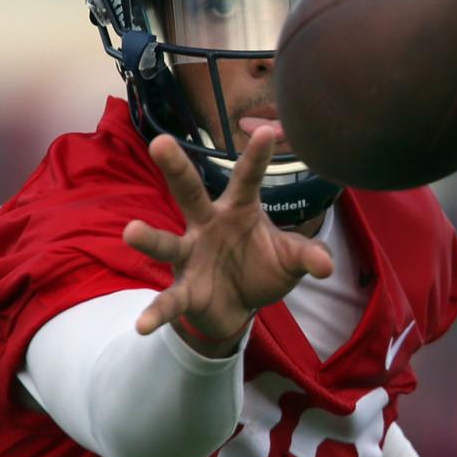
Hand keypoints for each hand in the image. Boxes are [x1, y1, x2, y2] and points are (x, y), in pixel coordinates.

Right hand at [124, 127, 333, 347]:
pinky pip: (169, 301)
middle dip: (175, 168)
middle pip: (189, 193)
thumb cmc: (261, 266)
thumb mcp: (290, 258)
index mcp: (237, 210)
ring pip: (167, 243)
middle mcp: (206, 226)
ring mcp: (190, 257)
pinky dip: (155, 313)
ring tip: (131, 232)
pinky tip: (141, 325)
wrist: (238, 306)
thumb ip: (307, 256)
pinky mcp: (185, 291)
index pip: (247, 179)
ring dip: (150, 238)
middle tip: (159, 142)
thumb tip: (325, 266)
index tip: (269, 131)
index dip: (257, 157)